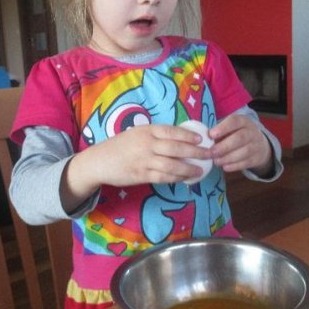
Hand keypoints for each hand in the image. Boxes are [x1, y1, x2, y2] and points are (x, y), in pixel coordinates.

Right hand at [67, 124, 210, 193]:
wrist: (99, 161)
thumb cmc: (120, 146)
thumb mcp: (136, 133)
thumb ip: (155, 135)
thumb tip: (179, 139)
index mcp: (146, 130)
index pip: (172, 131)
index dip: (189, 136)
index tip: (202, 139)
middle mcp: (146, 144)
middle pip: (176, 148)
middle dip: (195, 152)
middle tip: (209, 155)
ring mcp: (144, 160)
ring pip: (172, 165)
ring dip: (189, 168)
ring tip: (200, 170)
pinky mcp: (141, 175)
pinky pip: (163, 177)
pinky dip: (177, 178)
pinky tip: (185, 178)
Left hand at [208, 115, 272, 174]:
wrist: (259, 146)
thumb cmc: (238, 135)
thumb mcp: (231, 129)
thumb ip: (219, 132)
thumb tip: (204, 140)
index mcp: (243, 121)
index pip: (234, 121)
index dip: (223, 128)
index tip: (211, 135)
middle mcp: (252, 132)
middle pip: (240, 138)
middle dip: (224, 146)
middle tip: (211, 152)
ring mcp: (256, 145)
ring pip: (244, 151)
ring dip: (228, 158)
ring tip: (216, 161)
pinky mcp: (257, 158)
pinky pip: (246, 162)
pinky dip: (234, 166)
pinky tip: (224, 167)